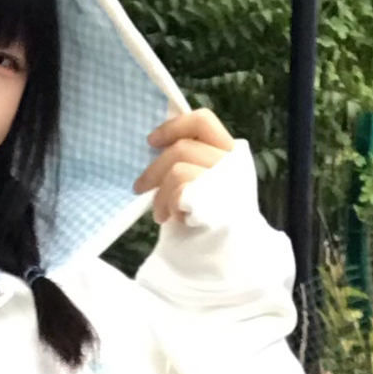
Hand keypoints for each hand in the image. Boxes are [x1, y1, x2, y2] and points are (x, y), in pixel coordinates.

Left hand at [135, 108, 234, 224]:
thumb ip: (192, 160)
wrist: (232, 253)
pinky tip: (174, 219)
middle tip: (139, 187)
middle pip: (182, 148)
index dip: (173, 127)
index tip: (151, 141)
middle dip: (153, 170)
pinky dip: (170, 206)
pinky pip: (179, 193)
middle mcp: (233, 163)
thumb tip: (157, 144)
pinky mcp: (217, 202)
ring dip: (160, 195)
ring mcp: (227, 182)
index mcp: (232, 153)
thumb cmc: (213, 217)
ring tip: (160, 213)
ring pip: (177, 171)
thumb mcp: (207, 180)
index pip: (203, 121)